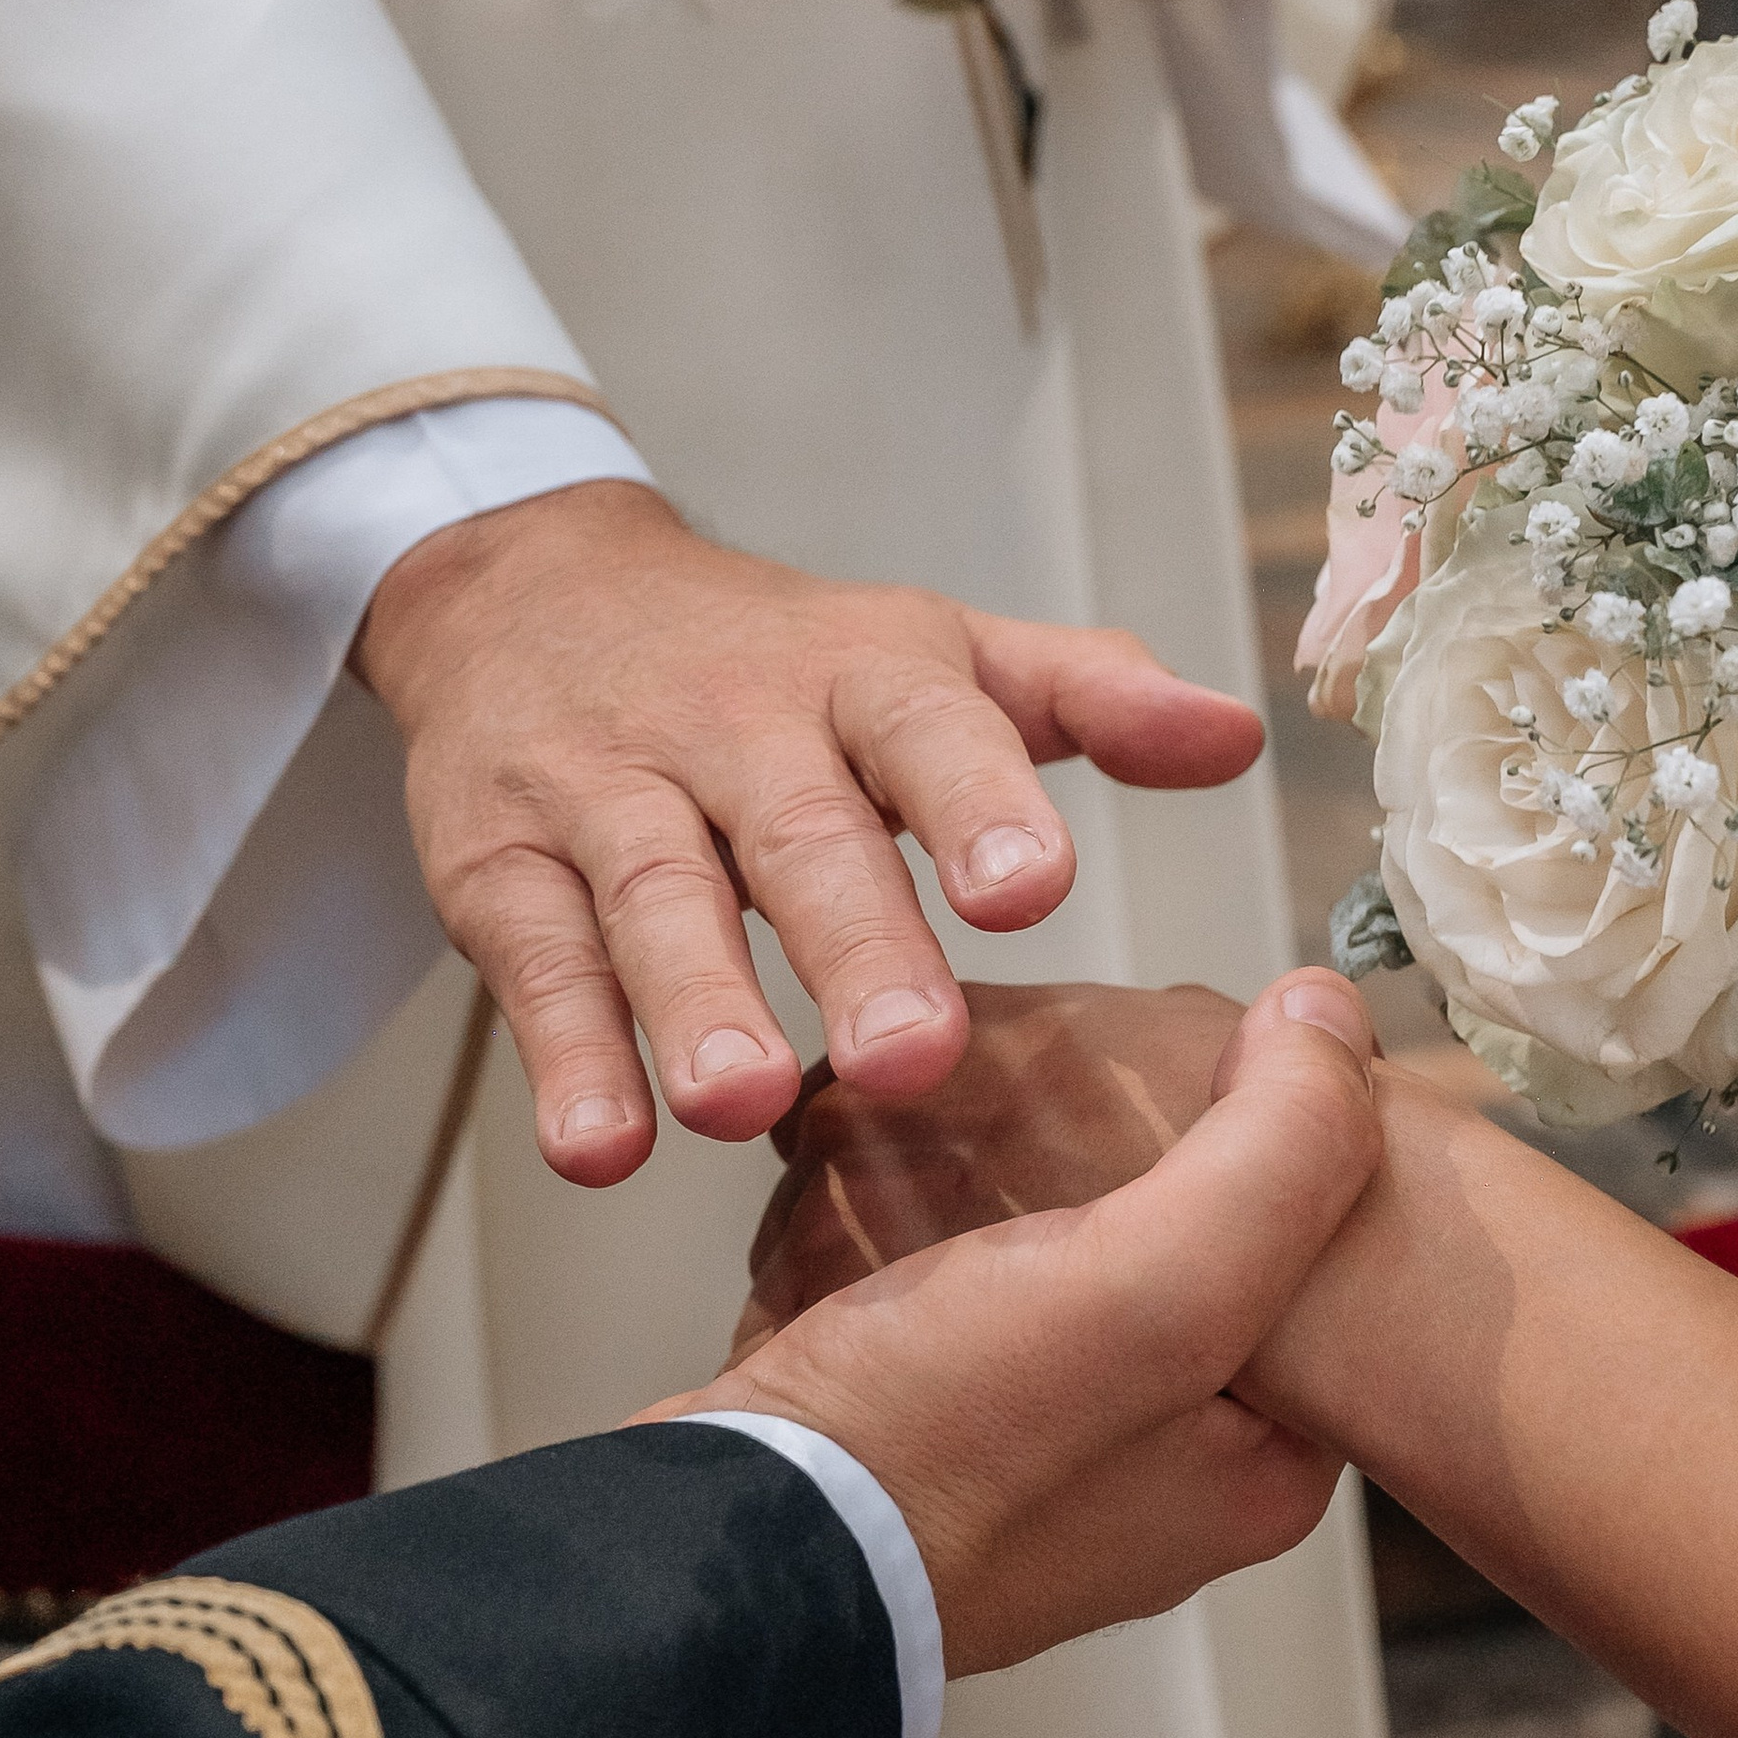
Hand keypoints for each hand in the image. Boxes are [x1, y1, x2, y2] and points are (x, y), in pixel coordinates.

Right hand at [354, 483, 1264, 1184]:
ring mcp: (609, 789)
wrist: (535, 592)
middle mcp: (738, 726)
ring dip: (694, 1003)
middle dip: (854, 942)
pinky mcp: (501, 861)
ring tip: (738, 1106)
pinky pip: (533, 959)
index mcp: (866, 677)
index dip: (980, 804)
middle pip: (799, 832)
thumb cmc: (776, 658)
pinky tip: (601, 1146)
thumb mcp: (941, 653)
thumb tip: (1237, 735)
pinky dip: (565, 1053)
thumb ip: (1086, 701)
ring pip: (656, 894)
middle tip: (912, 1056)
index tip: (1030, 890)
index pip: (930, 728)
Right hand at [650, 971, 1381, 1670]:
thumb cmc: (941, 1449)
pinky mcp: (927, 1432)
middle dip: (1125, 1147)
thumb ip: (1278, 1145)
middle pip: (1187, 1244)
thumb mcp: (1162, 1284)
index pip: (1318, 1249)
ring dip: (1012, 1176)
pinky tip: (885, 1190)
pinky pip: (958, 1290)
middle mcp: (1162, 1473)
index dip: (1269, 1129)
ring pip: (1061, 1254)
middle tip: (1062, 1087)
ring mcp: (1037, 1459)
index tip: (1199, 1059)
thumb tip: (1330, 1010)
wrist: (720, 1553)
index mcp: (1257, 1464)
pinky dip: (923, 1228)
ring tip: (960, 1124)